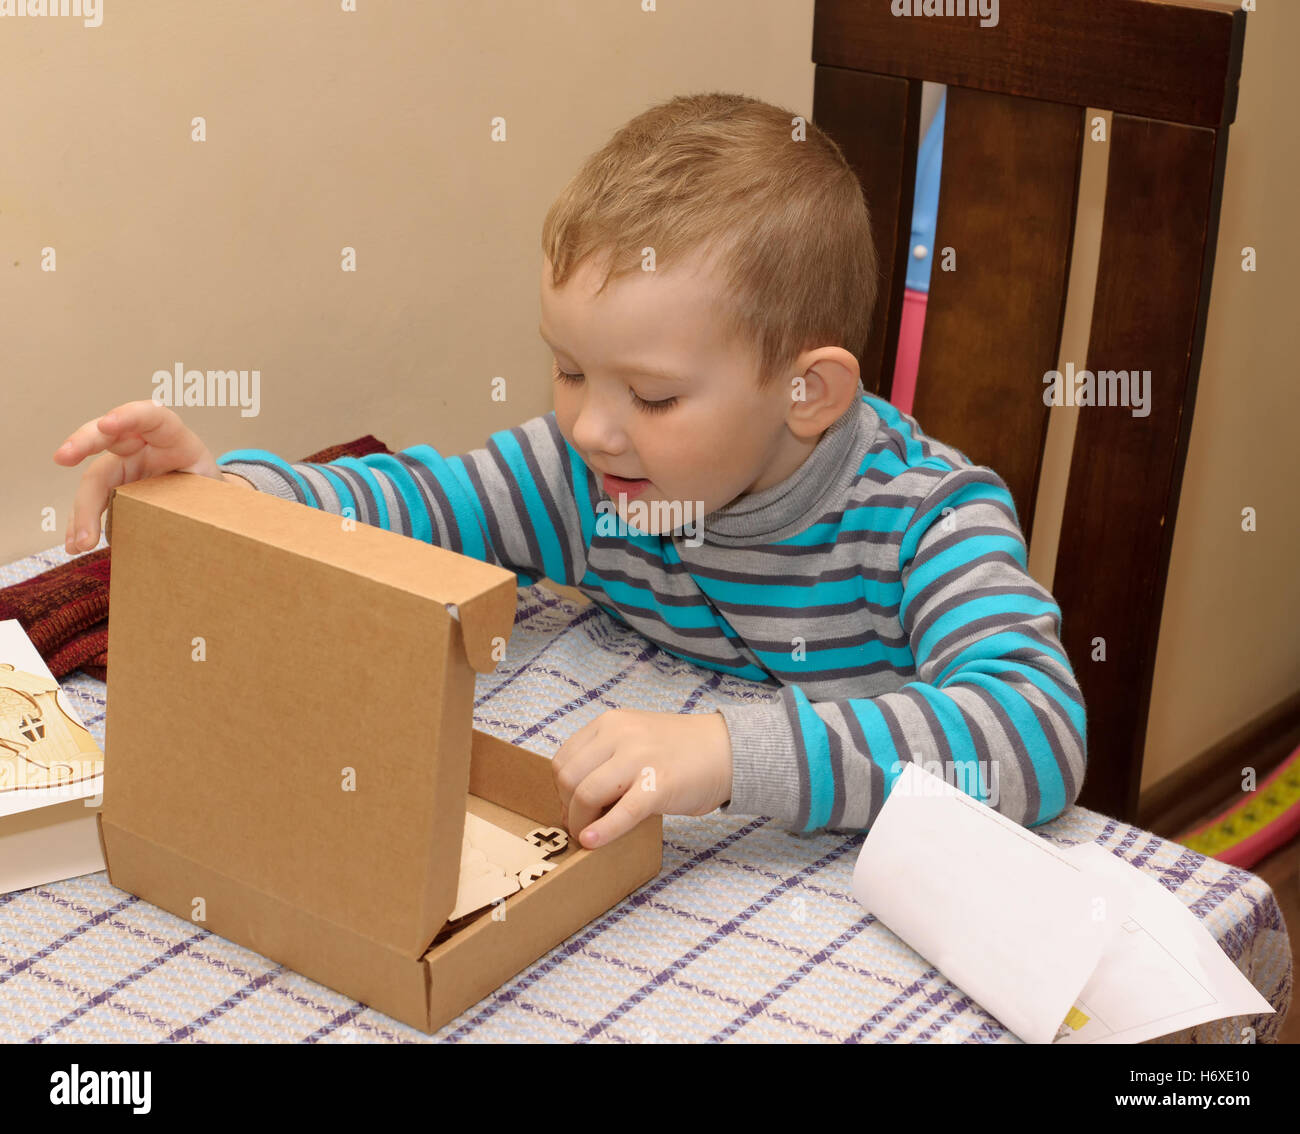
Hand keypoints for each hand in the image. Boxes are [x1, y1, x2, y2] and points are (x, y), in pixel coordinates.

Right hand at [52, 399, 238, 553]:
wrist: (207, 498)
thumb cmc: (211, 487)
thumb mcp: (216, 487)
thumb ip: (204, 494)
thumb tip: (199, 524)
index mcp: (172, 436)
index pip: (153, 417)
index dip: (129, 415)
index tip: (108, 424)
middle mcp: (141, 444)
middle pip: (108, 436)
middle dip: (83, 443)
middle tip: (64, 456)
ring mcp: (124, 463)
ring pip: (95, 477)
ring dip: (82, 509)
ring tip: (80, 541)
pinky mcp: (113, 485)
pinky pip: (93, 501)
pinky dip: (83, 522)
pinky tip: (75, 543)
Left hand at [551, 709, 732, 848]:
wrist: (728, 750)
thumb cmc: (680, 751)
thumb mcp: (635, 739)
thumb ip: (606, 758)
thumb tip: (575, 799)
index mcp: (610, 723)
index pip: (563, 760)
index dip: (561, 790)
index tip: (572, 807)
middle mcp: (620, 735)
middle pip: (568, 778)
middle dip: (568, 807)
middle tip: (580, 823)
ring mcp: (640, 758)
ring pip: (586, 794)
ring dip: (581, 821)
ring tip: (590, 834)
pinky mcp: (659, 784)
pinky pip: (622, 812)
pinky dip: (603, 831)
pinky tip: (593, 842)